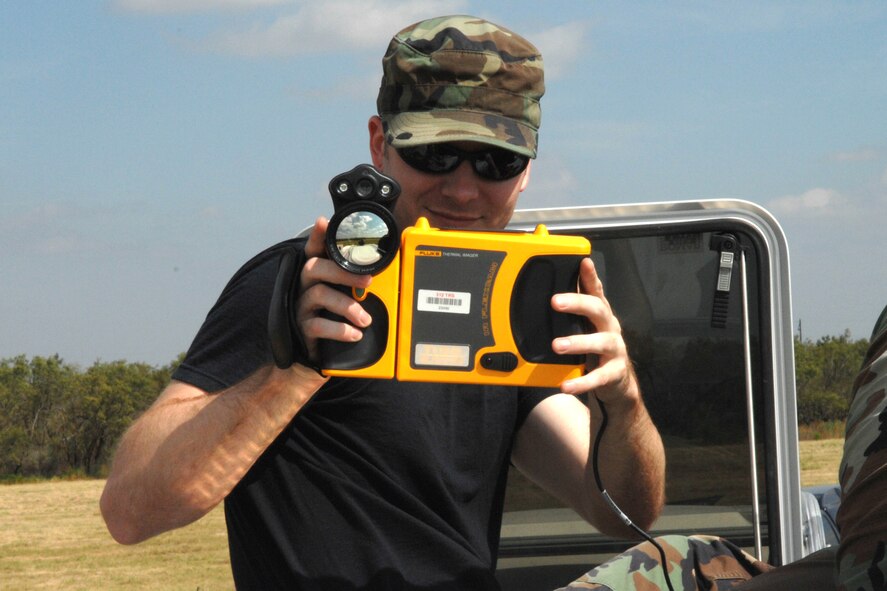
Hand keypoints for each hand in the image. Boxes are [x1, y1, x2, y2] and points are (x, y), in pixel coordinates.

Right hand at [295, 217, 373, 360]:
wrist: (316, 356)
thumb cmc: (335, 318)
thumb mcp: (347, 296)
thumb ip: (359, 281)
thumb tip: (389, 267)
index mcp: (317, 274)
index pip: (314, 249)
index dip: (318, 236)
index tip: (324, 222)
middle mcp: (305, 286)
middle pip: (315, 267)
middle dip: (343, 271)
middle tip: (369, 281)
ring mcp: (301, 306)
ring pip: (319, 294)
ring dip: (347, 306)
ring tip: (365, 319)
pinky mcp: (302, 328)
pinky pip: (317, 325)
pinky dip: (340, 330)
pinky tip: (355, 334)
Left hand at [550, 258, 639, 407]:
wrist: (618, 382)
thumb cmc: (595, 349)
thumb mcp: (585, 327)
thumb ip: (571, 313)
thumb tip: (546, 294)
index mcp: (601, 315)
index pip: (596, 291)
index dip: (591, 276)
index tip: (583, 262)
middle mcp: (610, 328)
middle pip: (598, 310)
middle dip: (578, 303)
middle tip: (555, 301)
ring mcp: (614, 350)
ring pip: (600, 342)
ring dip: (578, 342)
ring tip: (557, 345)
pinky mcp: (614, 373)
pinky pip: (598, 377)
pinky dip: (582, 382)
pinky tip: (566, 386)